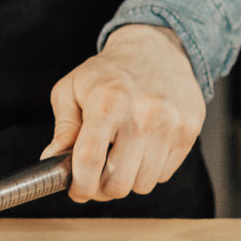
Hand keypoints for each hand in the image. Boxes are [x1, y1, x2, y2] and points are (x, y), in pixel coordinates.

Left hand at [45, 25, 204, 200]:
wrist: (157, 50)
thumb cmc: (110, 73)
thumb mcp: (73, 88)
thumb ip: (63, 126)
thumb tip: (52, 159)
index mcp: (108, 102)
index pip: (89, 159)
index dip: (79, 185)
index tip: (76, 189)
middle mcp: (143, 114)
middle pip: (118, 183)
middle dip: (102, 188)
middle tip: (97, 175)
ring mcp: (170, 124)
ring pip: (143, 185)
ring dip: (128, 179)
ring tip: (121, 156)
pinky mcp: (189, 131)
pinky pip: (164, 175)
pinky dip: (150, 170)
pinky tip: (143, 148)